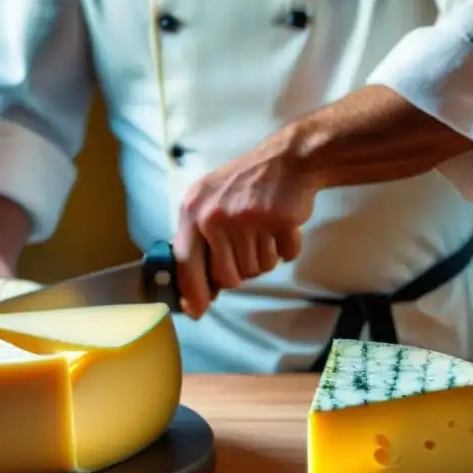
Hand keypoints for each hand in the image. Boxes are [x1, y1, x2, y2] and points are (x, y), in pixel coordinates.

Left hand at [172, 135, 319, 318]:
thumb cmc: (242, 187)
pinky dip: (285, 249)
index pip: (186, 263)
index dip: (192, 292)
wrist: (287, 161)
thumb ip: (197, 244)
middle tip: (245, 248)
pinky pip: (283, 258)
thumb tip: (194, 295)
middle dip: (238, 272)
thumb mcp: (207, 205)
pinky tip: (280, 228)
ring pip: (256, 270)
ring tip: (262, 231)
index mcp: (193, 212)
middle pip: (226, 276)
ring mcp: (248, 219)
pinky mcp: (279, 221)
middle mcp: (216, 216)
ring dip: (263, 258)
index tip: (197, 310)